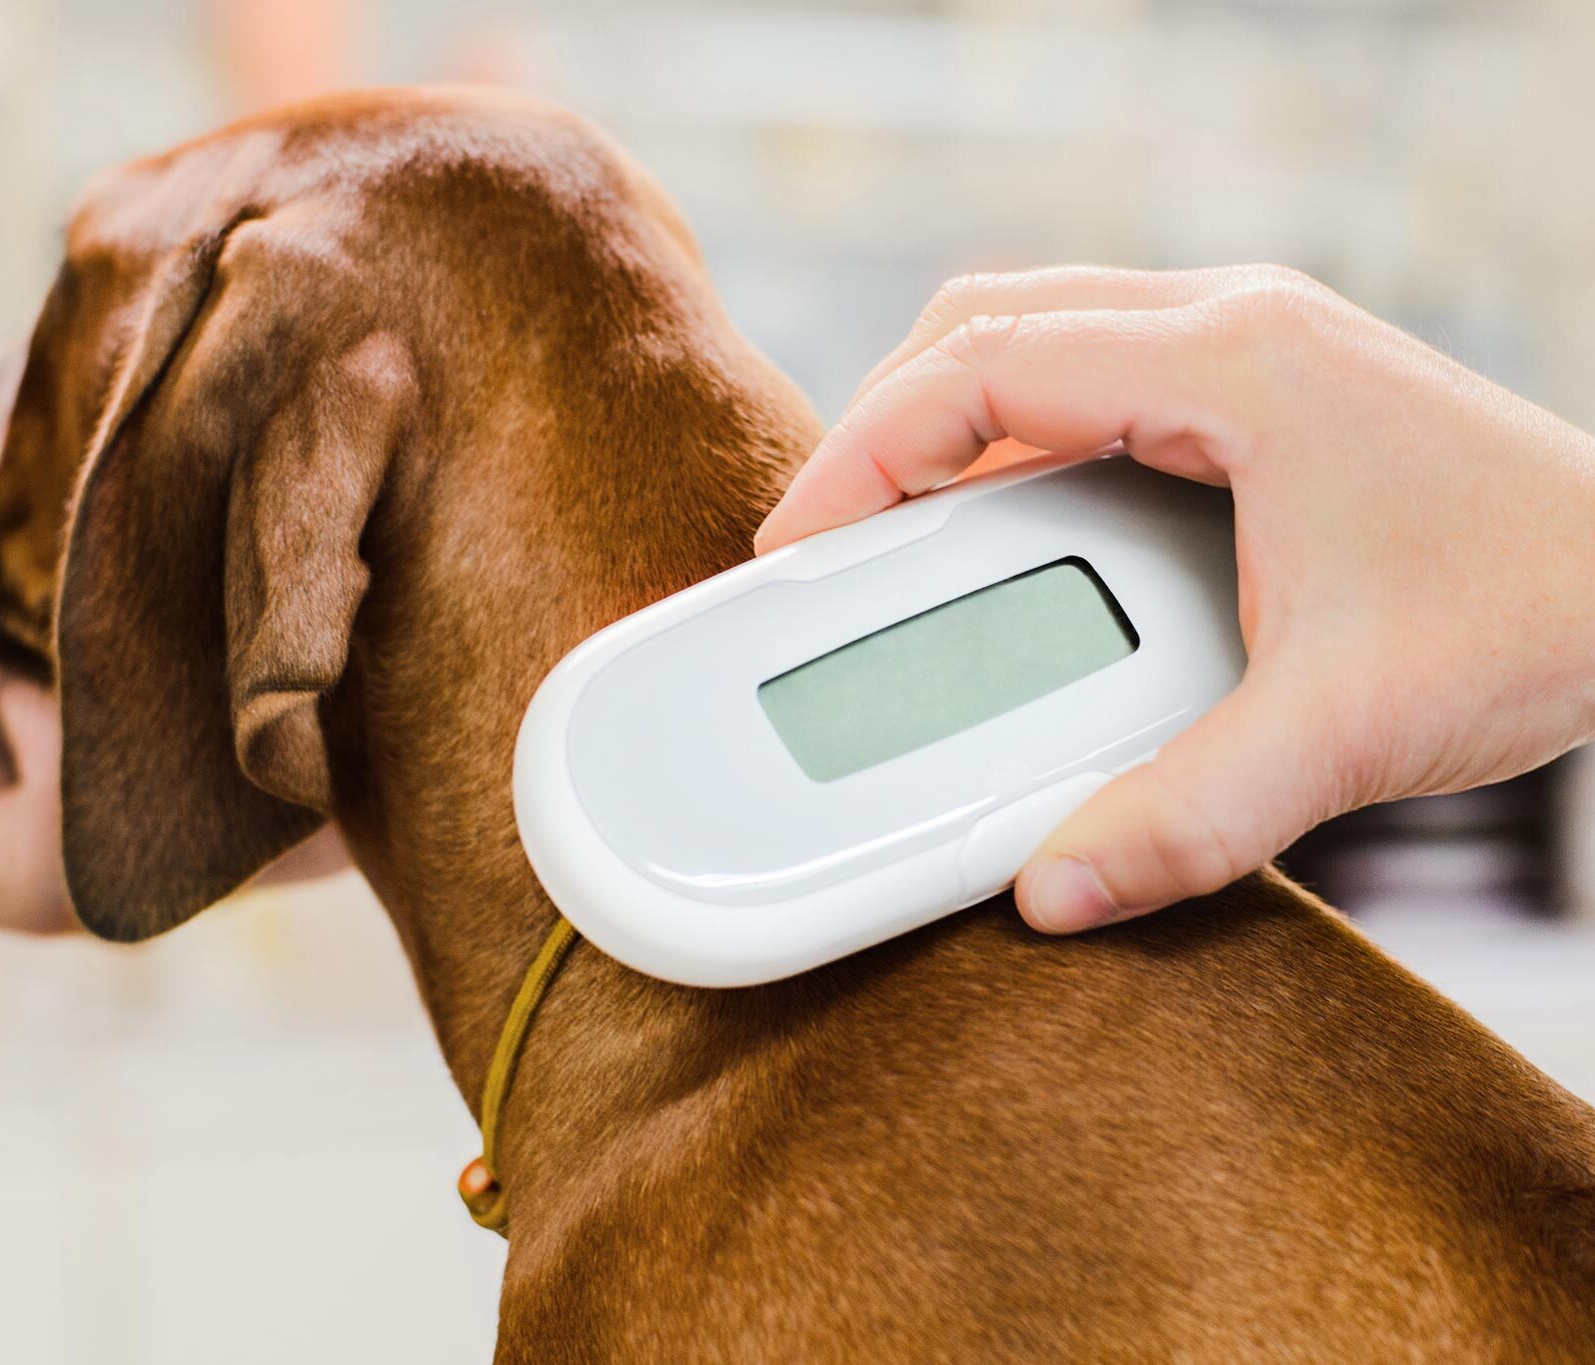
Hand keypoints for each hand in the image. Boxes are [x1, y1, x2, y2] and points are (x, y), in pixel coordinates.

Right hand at [757, 265, 1594, 932]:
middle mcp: (1232, 328)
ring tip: (892, 538)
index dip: (862, 451)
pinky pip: (1094, 388)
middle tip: (826, 543)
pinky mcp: (1263, 395)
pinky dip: (1017, 449)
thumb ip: (1188, 815)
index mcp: (1232, 363)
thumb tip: (1052, 888)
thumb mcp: (1349, 728)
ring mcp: (1250, 352)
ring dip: (947, 430)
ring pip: (1038, 344)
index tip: (795, 542)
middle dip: (882, 428)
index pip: (983, 365)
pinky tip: (1008, 536)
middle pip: (986, 328)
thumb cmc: (1543, 606)